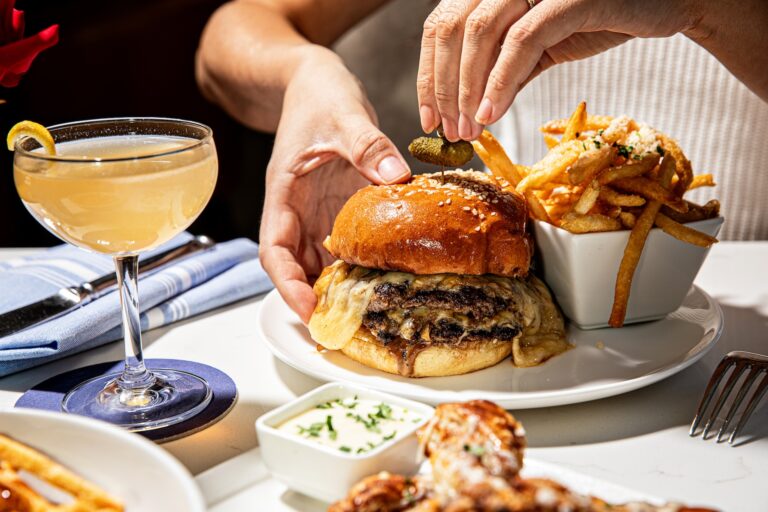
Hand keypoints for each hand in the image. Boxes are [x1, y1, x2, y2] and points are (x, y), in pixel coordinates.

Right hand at [259, 50, 410, 322]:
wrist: (316, 81)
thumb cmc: (318, 94)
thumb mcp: (343, 115)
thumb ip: (368, 145)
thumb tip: (396, 176)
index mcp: (283, 193)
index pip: (273, 250)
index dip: (287, 285)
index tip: (309, 310)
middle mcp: (296, 210)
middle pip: (296, 267)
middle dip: (315, 299)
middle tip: (347, 326)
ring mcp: (316, 212)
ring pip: (319, 261)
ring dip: (338, 288)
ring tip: (367, 313)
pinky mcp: (337, 208)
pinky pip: (344, 244)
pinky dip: (357, 265)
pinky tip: (383, 279)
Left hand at [417, 0, 699, 140]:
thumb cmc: (607, 13)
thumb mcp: (545, 41)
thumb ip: (508, 64)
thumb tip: (474, 106)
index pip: (442, 25)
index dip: (428, 73)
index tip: (429, 117)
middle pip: (451, 28)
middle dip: (444, 86)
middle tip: (449, 130)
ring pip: (480, 33)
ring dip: (468, 88)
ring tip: (468, 128)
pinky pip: (521, 40)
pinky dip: (500, 80)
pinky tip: (491, 113)